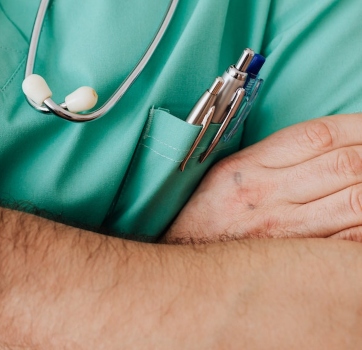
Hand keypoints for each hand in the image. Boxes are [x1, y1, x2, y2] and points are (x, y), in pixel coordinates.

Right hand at [166, 114, 361, 243]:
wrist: (183, 275)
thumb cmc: (203, 223)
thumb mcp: (223, 177)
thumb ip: (268, 158)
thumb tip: (324, 145)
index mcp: (247, 169)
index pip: (319, 136)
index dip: (359, 126)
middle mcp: (266, 197)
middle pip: (346, 164)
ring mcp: (286, 232)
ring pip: (358, 200)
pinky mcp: (299, 262)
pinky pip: (352, 240)